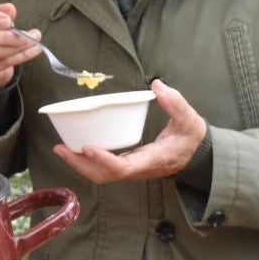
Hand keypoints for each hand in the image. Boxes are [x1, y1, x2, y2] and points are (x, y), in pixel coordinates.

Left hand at [55, 79, 205, 184]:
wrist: (198, 155)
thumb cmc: (192, 138)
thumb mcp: (189, 119)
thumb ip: (175, 102)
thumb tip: (157, 85)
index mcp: (151, 160)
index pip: (123, 168)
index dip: (103, 160)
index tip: (87, 147)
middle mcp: (138, 169)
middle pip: (104, 175)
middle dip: (80, 164)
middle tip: (60, 148)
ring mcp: (132, 169)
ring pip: (102, 174)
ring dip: (80, 164)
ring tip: (61, 148)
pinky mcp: (129, 165)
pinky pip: (104, 168)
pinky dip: (88, 160)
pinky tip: (76, 147)